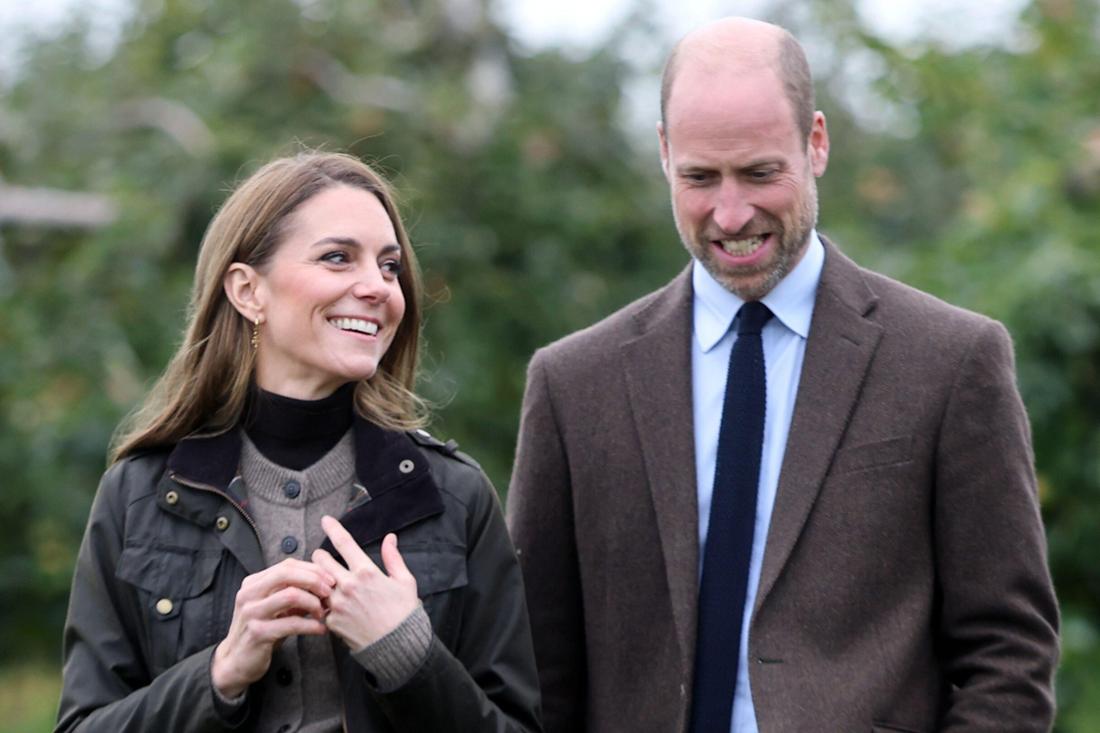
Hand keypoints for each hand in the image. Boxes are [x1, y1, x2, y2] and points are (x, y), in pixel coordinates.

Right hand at [211, 559, 335, 698]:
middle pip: (287, 573)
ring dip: (313, 603)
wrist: (236, 661)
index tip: (329, 579)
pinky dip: (311, 625)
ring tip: (322, 613)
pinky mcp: (257, 633)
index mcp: (253, 583)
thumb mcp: (275, 608)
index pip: (287, 565)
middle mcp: (249, 594)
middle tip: (329, 591)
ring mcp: (251, 613)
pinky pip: (291, 624)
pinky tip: (320, 629)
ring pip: (291, 595)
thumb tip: (324, 584)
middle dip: (314, 580)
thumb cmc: (260, 631)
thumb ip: (294, 594)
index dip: (312, 569)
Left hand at [312, 515, 419, 650]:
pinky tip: (328, 604)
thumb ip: (393, 558)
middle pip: (321, 560)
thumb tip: (390, 538)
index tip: (325, 520)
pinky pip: (319, 606)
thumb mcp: (405, 581)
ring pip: (315, 583)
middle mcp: (348, 585)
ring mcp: (337, 604)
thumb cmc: (404, 613)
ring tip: (325, 582)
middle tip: (325, 559)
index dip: (333, 528)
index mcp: (367, 572)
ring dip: (318, 580)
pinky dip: (321, 603)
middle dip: (321, 556)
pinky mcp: (331, 621)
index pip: (344, 542)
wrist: (398, 647)